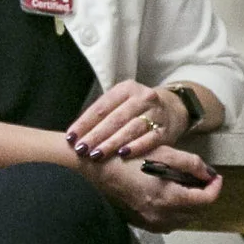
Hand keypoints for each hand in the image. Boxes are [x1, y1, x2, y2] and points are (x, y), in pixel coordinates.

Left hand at [67, 81, 183, 163]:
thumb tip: (74, 136)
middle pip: (115, 118)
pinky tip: (123, 155)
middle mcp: (142, 97)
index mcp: (126, 89)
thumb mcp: (120, 104)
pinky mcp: (165, 130)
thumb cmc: (137, 110)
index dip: (84, 123)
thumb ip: (100, 116)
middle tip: (81, 150)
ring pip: (131, 128)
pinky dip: (136, 147)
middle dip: (96, 135)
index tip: (71, 138)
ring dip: (112, 143)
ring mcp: (156, 113)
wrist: (173, 109)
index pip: (101, 107)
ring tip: (97, 154)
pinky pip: (150, 139)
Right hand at [88, 144, 220, 231]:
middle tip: (201, 179)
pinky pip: (168, 223)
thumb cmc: (128, 156)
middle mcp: (161, 215)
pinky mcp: (142, 224)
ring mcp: (151, 222)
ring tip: (185, 186)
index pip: (205, 200)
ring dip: (190, 205)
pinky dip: (176, 212)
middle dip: (204, 196)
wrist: (97, 169)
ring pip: (184, 220)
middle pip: (197, 212)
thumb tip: (209, 174)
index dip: (215, 188)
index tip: (216, 177)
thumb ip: (190, 164)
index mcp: (168, 197)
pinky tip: (169, 196)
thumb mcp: (163, 153)